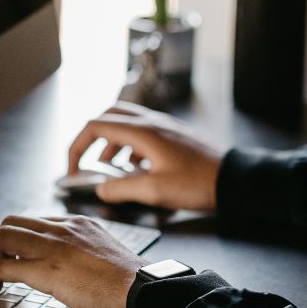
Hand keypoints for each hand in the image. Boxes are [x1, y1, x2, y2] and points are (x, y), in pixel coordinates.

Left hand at [0, 214, 145, 307]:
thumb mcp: (106, 256)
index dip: (19, 242)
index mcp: (80, 224)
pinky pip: (0, 268)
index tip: (15, 260)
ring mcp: (54, 245)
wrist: (143, 290)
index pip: (35, 221)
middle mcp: (65, 228)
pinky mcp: (46, 269)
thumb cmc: (132, 282)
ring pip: (1, 238)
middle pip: (12, 222)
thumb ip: (84, 255)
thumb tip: (68, 273)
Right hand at [68, 101, 223, 210]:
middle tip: (85, 161)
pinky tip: (135, 170)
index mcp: (143, 131)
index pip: (96, 126)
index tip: (71, 169)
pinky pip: (143, 132)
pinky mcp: (174, 136)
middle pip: (109, 116)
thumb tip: (100, 189)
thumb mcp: (154, 191)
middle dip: (91, 137)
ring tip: (109, 169)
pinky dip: (130, 147)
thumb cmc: (197, 183)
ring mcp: (165, 127)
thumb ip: (121, 188)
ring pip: (127, 123)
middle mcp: (152, 122)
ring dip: (111, 143)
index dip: (77, 146)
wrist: (234, 178)